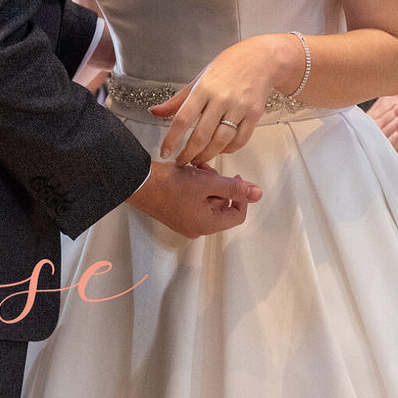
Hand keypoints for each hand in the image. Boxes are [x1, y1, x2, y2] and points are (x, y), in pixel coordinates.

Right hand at [128, 160, 262, 238]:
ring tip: (197, 169)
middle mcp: (197, 228)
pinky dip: (197, 187)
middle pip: (222, 207)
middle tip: (209, 170)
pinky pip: (196, 202)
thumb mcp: (208, 183)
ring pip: (209, 202)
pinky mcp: (177, 215)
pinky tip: (189, 173)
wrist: (139, 183)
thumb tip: (258, 193)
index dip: (241, 195)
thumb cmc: (172, 185)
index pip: (238, 215)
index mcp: (207, 225)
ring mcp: (186, 223)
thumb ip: (234, 188)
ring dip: (208, 184)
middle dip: (220, 186)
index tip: (234, 178)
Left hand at [149, 34, 294, 164]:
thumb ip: (178, 99)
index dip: (172, 139)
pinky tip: (220, 150)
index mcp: (204, 88)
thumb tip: (155, 112)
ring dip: (207, 155)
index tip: (165, 152)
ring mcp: (239, 107)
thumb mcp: (199, 78)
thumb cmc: (228, 66)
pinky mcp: (254, 115)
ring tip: (198, 159)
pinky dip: (228, 150)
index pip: (182, 119)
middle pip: (201, 135)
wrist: (261, 59)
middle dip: (189, 154)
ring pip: (221, 141)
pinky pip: (240, 140)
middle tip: (182, 161)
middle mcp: (221, 98)